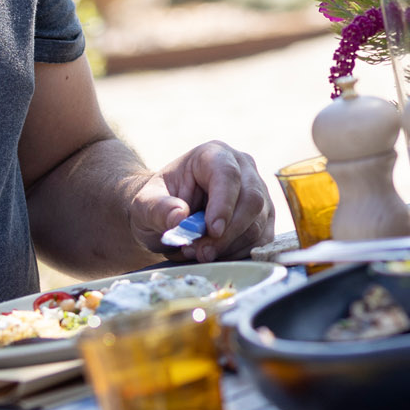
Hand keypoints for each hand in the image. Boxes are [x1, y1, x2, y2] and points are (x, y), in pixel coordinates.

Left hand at [135, 141, 269, 261]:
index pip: (228, 175)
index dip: (224, 203)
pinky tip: (217, 255)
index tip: (212, 230)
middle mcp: (242, 168)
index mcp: (213, 155)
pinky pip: (262, 238)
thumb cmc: (159, 203)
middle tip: (202, 252)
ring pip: (258, 222)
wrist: (169, 213)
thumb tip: (179, 218)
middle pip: (252, 199)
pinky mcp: (264, 215)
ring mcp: (258, 191)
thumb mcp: (145, 204)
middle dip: (228, 233)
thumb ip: (158, 208)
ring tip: (200, 252)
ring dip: (230, 246)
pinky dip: (240, 253)